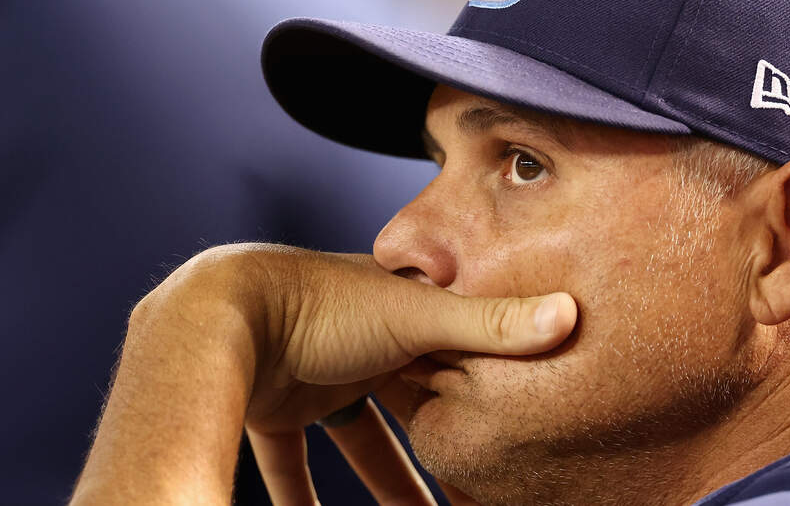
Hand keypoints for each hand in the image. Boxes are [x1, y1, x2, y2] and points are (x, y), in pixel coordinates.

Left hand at [70, 243, 576, 504]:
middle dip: (441, 457)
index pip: (461, 360)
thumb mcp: (418, 316)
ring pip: (362, 440)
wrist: (216, 314)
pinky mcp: (275, 407)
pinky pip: (292, 460)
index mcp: (403, 313)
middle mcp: (363, 341)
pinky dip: (302, 493)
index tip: (512, 439)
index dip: (486, 398)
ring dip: (386, 485)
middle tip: (470, 500)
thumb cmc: (320, 304)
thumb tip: (573, 314)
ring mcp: (316, 373)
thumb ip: (493, 325)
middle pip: (416, 409)